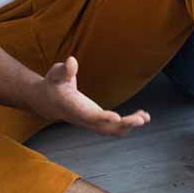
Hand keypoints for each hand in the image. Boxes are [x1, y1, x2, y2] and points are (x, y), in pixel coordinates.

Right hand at [30, 57, 149, 136]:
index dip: (102, 118)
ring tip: (144, 117)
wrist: (48, 101)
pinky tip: (142, 116)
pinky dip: (128, 124)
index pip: (88, 116)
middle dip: (123, 125)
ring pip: (111, 131)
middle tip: (140, 120)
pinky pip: (114, 128)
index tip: (117, 117)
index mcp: (72, 107)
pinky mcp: (97, 122)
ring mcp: (90, 122)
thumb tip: (71, 61)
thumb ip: (64, 69)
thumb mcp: (55, 73)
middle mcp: (82, 119)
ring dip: (128, 126)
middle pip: (103, 128)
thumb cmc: (54, 84)